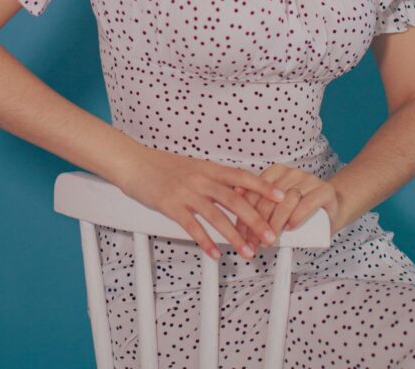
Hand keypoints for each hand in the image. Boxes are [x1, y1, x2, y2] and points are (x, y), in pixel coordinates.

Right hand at [116, 147, 287, 260]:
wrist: (133, 161)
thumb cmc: (161, 165)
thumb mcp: (191, 166)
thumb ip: (212, 178)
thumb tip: (236, 189)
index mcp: (208, 168)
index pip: (242, 176)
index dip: (263, 186)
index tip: (282, 197)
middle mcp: (200, 178)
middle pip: (235, 199)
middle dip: (256, 220)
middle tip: (272, 237)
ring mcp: (186, 191)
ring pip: (216, 215)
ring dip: (234, 236)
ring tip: (248, 252)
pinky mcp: (170, 205)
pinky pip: (192, 226)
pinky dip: (205, 241)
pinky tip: (215, 254)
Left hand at [232, 163, 339, 249]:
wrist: (332, 208)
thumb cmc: (301, 211)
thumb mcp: (279, 207)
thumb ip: (262, 210)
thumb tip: (239, 228)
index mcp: (277, 172)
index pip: (256, 189)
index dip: (246, 212)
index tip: (242, 232)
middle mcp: (293, 172)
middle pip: (269, 196)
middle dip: (260, 222)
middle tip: (256, 241)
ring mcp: (309, 180)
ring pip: (286, 200)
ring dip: (276, 222)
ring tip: (272, 239)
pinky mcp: (324, 190)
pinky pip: (307, 203)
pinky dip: (296, 216)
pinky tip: (290, 227)